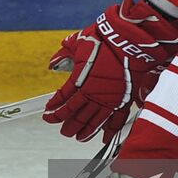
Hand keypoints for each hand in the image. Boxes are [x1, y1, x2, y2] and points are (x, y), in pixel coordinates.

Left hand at [44, 0, 177, 141]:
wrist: (129, 41)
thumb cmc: (105, 39)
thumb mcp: (79, 42)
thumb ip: (64, 53)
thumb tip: (53, 62)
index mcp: (80, 80)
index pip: (63, 99)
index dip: (54, 108)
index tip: (48, 113)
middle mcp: (93, 93)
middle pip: (77, 115)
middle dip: (67, 124)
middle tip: (62, 130)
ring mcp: (109, 99)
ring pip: (94, 121)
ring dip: (85, 130)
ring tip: (77, 137)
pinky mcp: (124, 99)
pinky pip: (116, 120)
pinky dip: (110, 130)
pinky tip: (105, 139)